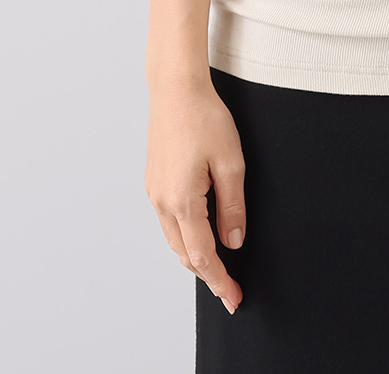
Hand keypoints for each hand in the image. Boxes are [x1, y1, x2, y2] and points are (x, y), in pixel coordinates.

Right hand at [144, 75, 246, 315]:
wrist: (175, 90)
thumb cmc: (205, 119)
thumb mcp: (231, 162)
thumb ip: (233, 206)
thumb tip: (234, 242)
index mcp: (183, 202)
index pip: (203, 256)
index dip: (220, 281)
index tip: (234, 298)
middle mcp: (163, 202)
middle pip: (185, 254)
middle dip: (208, 275)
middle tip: (230, 290)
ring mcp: (154, 192)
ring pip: (174, 240)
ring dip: (195, 257)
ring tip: (218, 269)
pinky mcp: (154, 181)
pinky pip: (169, 222)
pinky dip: (185, 237)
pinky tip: (199, 236)